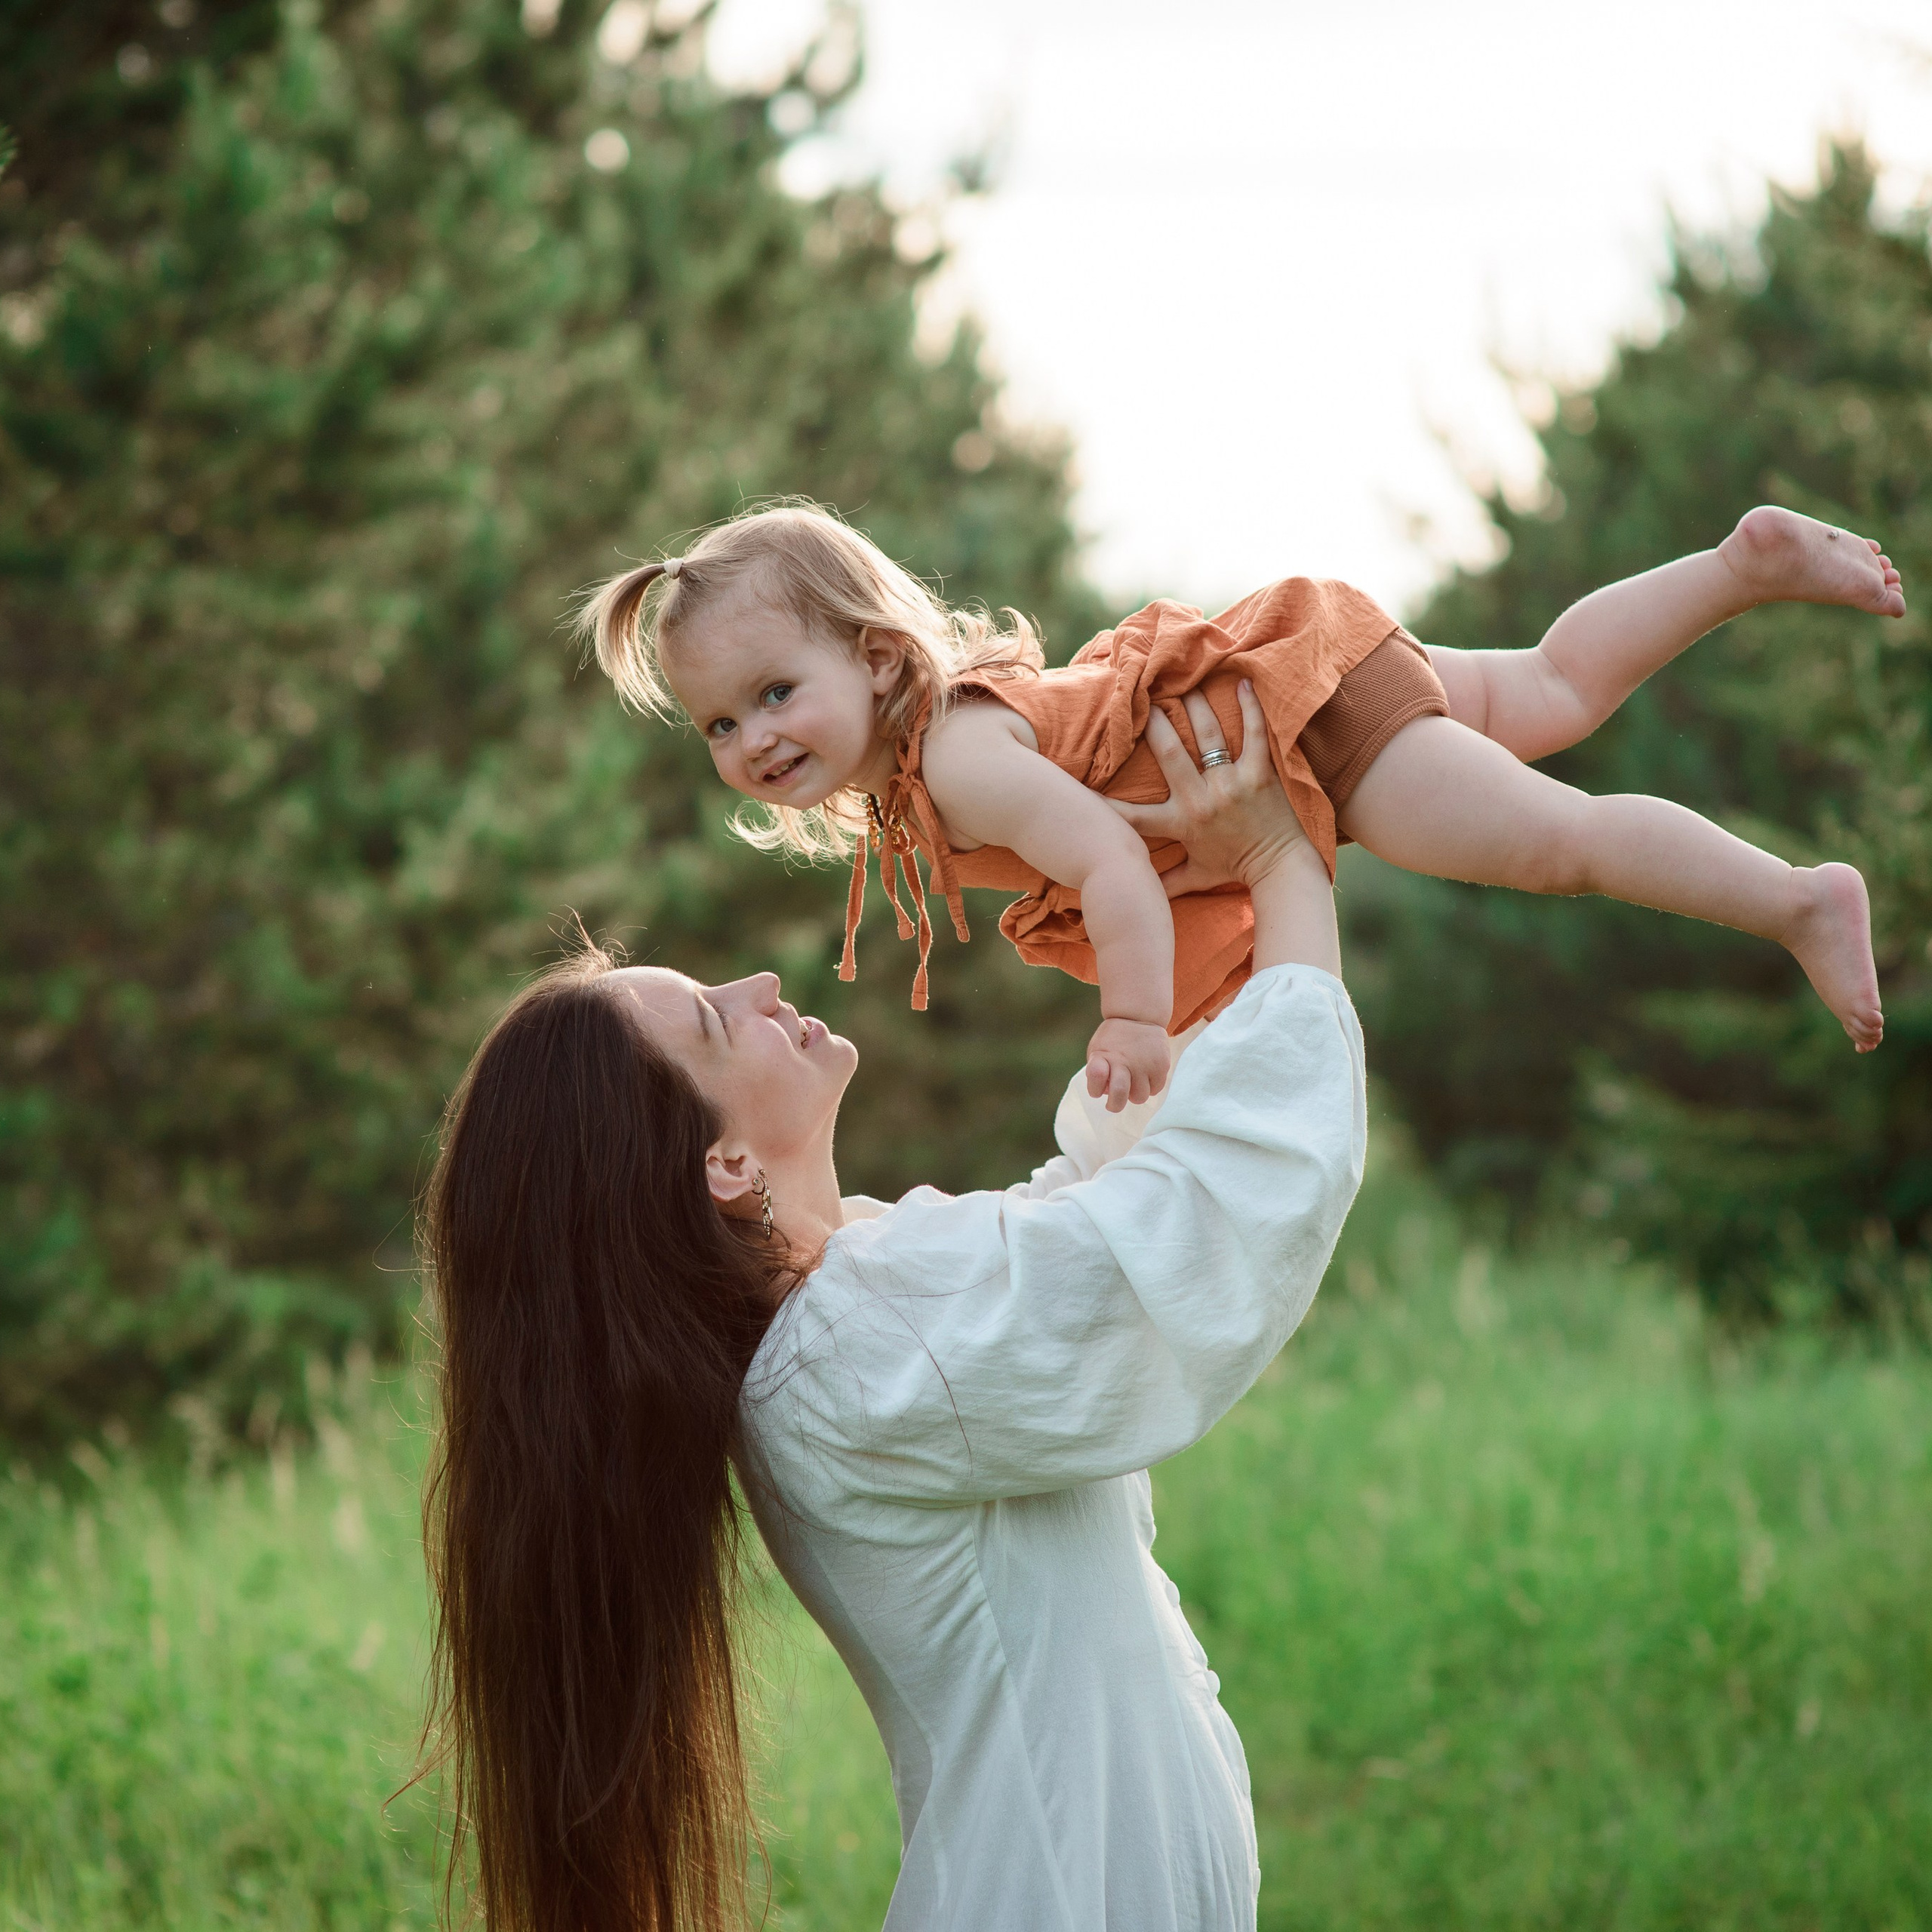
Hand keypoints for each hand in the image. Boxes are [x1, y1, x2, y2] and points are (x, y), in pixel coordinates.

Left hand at [1085, 1016, 1170, 1113]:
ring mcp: (1145, 1063)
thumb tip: (1106, 1093)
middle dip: (1115, 1104)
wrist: (1138, 1015)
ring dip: (1135, 1093)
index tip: (1097, 1088)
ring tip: (1133, 1081)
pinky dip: (1150, 1086)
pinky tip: (1145, 1075)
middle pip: (1120, 1094)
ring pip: (1140, 1097)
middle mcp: (1124, 1060)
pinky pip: (1156, 1089)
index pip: (1097, 1076)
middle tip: (1114, 1103)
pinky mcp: (1162, 1064)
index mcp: (1104, 1055)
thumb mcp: (1098, 1049)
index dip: (1095, 1087)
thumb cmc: (1113, 1040)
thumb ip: (1097, 1071)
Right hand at [1107, 681, 1309, 895]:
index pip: (1135, 814)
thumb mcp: (1195, 876)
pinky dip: (1251, 708)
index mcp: (1182, 823)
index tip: (1085, 782)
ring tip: (1184, 684)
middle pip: (1171, 752)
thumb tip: (1136, 896)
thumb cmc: (1235, 868)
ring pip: (1208, 735)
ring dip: (1195, 706)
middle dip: (1155, 723)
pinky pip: (1254, 734)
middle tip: (1144, 699)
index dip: (1106, 802)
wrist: (1280, 868)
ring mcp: (1231, 784)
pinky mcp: (1260, 774)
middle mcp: (1202, 800)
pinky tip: (1244, 683)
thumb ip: (1164, 882)